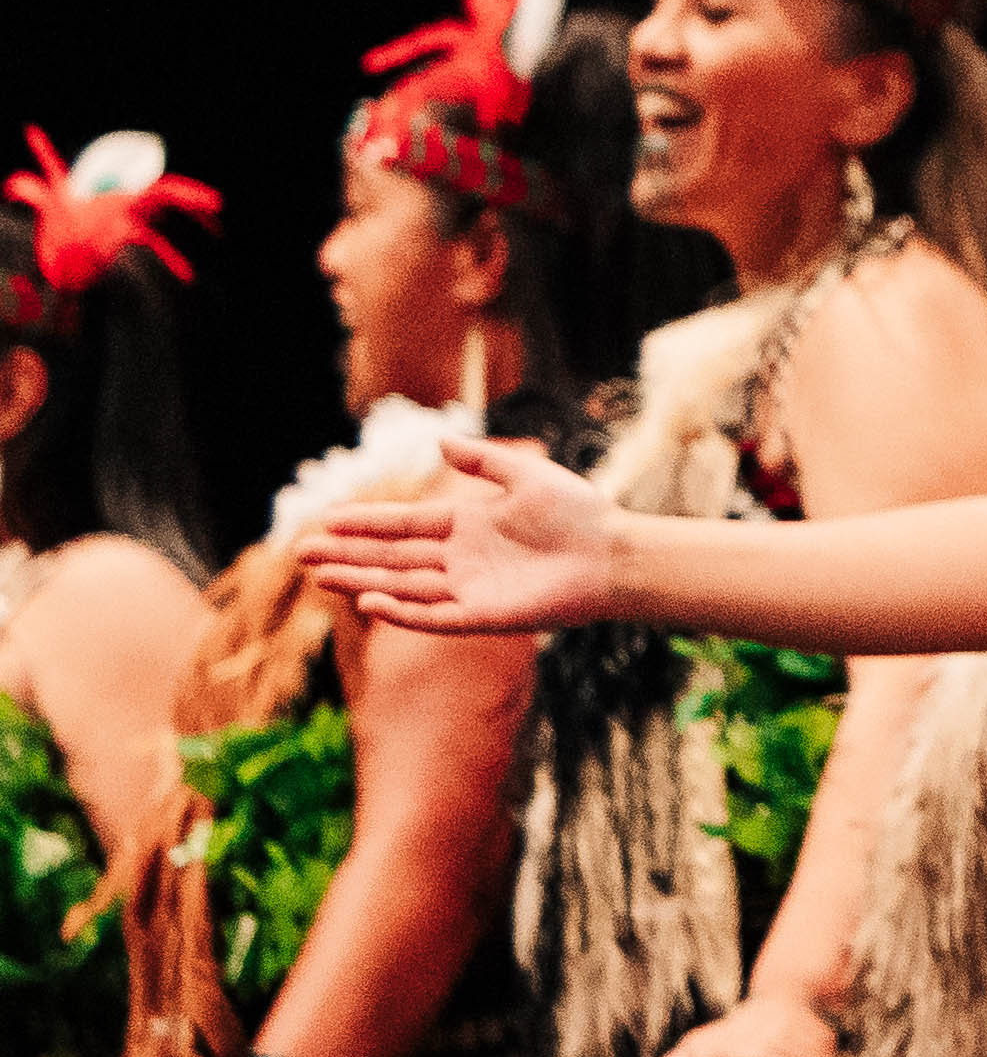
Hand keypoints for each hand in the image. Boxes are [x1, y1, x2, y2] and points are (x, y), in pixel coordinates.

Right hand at [296, 434, 623, 634]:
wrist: (614, 552)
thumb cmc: (578, 512)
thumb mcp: (527, 476)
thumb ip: (483, 461)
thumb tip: (440, 440)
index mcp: (467, 525)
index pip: (403, 525)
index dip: (366, 523)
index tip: (326, 519)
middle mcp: (460, 559)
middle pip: (392, 557)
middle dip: (348, 555)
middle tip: (301, 552)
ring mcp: (468, 588)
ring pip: (403, 586)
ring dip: (363, 581)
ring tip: (323, 576)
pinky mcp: (483, 616)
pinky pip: (434, 616)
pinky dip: (403, 610)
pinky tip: (372, 600)